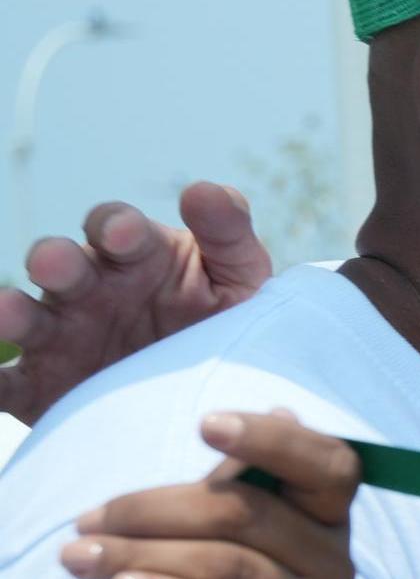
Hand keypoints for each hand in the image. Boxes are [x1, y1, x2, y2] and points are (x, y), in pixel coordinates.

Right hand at [0, 186, 272, 420]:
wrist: (208, 389)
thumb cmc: (219, 317)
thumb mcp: (236, 277)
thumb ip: (226, 233)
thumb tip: (203, 189)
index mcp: (133, 255)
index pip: (114, 227)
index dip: (117, 227)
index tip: (127, 235)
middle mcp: (86, 288)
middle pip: (60, 264)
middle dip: (55, 261)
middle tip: (54, 264)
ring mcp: (58, 335)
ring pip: (25, 317)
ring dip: (11, 313)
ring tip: (6, 312)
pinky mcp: (39, 386)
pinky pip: (5, 384)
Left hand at [72, 411, 360, 578]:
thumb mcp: (204, 530)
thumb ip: (234, 483)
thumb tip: (282, 411)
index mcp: (323, 521)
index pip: (328, 467)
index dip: (275, 442)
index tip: (206, 423)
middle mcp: (334, 567)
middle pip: (251, 517)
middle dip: (155, 511)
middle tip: (87, 521)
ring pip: (231, 570)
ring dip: (143, 558)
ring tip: (80, 558)